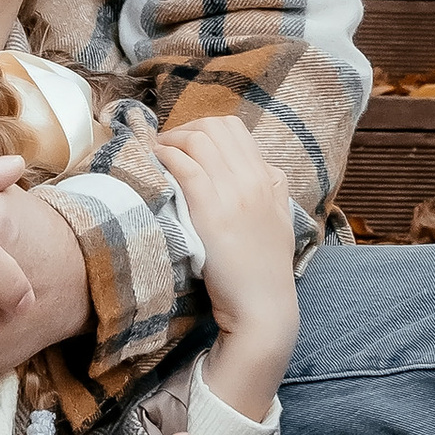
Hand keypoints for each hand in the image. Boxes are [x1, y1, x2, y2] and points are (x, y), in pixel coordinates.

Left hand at [157, 120, 300, 395]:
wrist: (263, 307)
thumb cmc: (264, 270)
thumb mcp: (279, 221)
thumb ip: (271, 189)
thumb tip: (258, 166)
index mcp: (270, 179)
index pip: (234, 128)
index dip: (202, 128)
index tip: (183, 144)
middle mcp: (255, 179)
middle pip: (215, 127)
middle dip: (183, 129)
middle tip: (165, 147)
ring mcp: (235, 193)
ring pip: (199, 140)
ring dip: (171, 141)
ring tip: (155, 155)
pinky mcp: (212, 211)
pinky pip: (187, 167)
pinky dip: (167, 158)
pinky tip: (155, 166)